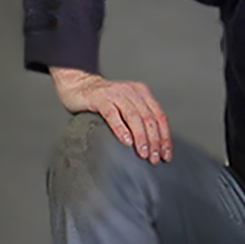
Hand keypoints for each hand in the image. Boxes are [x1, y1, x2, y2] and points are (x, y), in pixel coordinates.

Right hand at [51, 67, 172, 162]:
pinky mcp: (100, 98)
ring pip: (134, 117)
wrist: (78, 85)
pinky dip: (121, 129)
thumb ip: (139, 118)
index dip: (164, 137)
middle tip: (154, 158)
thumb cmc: (103, 101)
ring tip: (143, 153)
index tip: (166, 154)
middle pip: (149, 118)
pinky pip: (113, 115)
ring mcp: (116, 93)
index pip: (159, 116)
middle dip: (154, 141)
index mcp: (142, 93)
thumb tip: (153, 145)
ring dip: (141, 137)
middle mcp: (131, 91)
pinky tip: (126, 141)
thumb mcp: (126, 106)